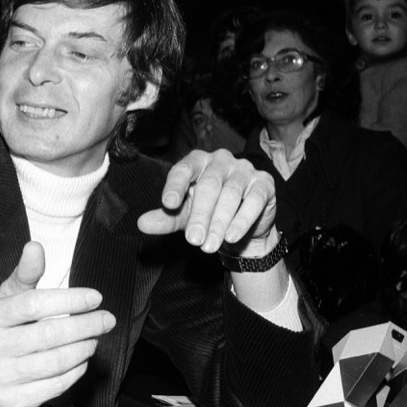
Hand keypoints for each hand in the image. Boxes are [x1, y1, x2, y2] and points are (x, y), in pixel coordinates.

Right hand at [0, 243, 115, 406]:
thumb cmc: (1, 331)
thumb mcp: (7, 300)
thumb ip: (25, 275)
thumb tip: (36, 246)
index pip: (34, 304)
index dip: (69, 300)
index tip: (95, 297)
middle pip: (49, 334)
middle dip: (85, 325)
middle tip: (106, 320)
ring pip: (54, 362)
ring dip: (83, 349)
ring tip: (94, 339)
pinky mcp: (11, 401)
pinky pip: (54, 387)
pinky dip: (74, 372)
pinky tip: (82, 361)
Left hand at [137, 149, 277, 255]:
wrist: (241, 228)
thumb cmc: (207, 214)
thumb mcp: (183, 217)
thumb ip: (164, 217)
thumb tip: (142, 223)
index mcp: (197, 162)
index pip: (183, 169)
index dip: (175, 185)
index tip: (168, 204)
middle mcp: (220, 160)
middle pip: (209, 185)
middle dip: (200, 215)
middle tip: (193, 241)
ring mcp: (244, 170)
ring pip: (231, 194)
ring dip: (219, 223)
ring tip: (209, 245)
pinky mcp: (264, 184)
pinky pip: (253, 200)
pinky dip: (242, 220)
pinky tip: (231, 237)